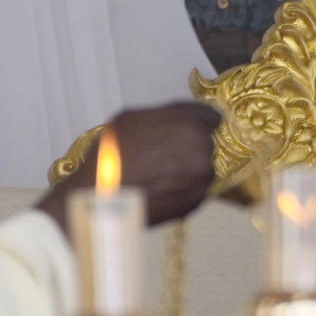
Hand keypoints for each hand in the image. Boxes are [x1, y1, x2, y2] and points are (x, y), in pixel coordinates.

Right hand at [37, 102, 220, 230]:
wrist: (105, 197)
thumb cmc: (112, 154)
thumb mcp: (133, 118)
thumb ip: (164, 116)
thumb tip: (177, 119)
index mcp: (189, 124)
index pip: (211, 116)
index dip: (198, 120)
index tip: (189, 125)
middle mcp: (203, 150)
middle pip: (206, 142)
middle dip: (190, 144)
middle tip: (164, 151)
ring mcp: (203, 178)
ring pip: (202, 166)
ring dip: (189, 167)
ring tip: (160, 172)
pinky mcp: (198, 200)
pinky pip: (196, 187)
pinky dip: (184, 186)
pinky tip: (162, 186)